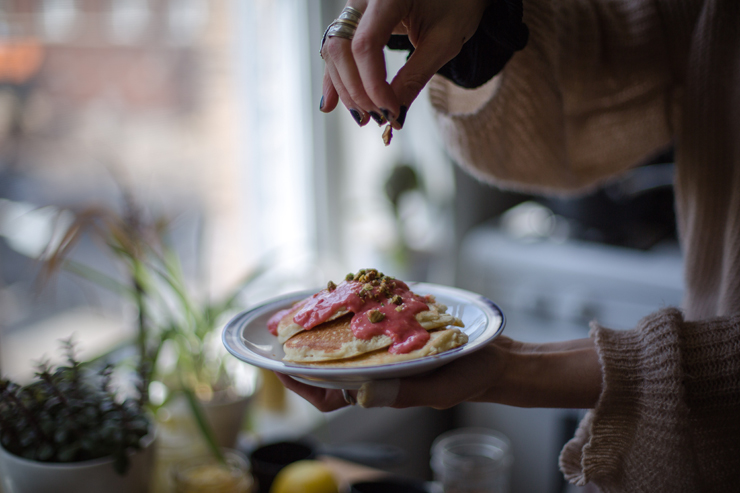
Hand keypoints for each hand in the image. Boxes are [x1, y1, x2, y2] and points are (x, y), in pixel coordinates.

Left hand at [275, 336, 601, 409]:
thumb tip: (360, 393)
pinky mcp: (398, 331)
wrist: (496, 358)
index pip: (330, 394)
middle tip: (281, 328)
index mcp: (380, 390)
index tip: (280, 368)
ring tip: (305, 308)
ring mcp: (386, 351)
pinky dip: (354, 308)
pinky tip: (344, 293)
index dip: (302, 384)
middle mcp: (377, 371)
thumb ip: (402, 393)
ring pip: (346, 342)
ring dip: (324, 326)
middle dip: (303, 350)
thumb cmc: (470, 379)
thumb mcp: (439, 389)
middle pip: (329, 365)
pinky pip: (368, 321)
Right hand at [320, 0, 489, 127]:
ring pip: (335, 51)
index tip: (390, 111)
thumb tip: (395, 114)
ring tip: (364, 117)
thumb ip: (415, 77)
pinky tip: (330, 103)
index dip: (373, 85)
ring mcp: (356, 5)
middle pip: (342, 49)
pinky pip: (338, 47)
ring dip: (345, 88)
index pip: (365, 45)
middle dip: (356, 90)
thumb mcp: (443, 42)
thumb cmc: (457, 4)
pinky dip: (336, 76)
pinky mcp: (356, 18)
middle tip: (377, 118)